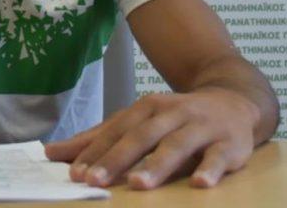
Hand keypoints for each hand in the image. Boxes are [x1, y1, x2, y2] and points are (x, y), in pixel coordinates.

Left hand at [45, 88, 259, 189]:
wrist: (234, 101)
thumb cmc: (177, 117)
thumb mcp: (139, 121)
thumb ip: (100, 138)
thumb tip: (52, 152)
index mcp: (147, 108)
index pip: (116, 130)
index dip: (95, 151)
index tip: (74, 173)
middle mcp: (172, 113)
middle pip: (141, 136)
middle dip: (117, 158)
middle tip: (94, 181)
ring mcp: (201, 127)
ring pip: (177, 145)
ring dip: (157, 165)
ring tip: (138, 184)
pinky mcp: (229, 143)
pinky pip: (219, 158)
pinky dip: (210, 170)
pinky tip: (199, 184)